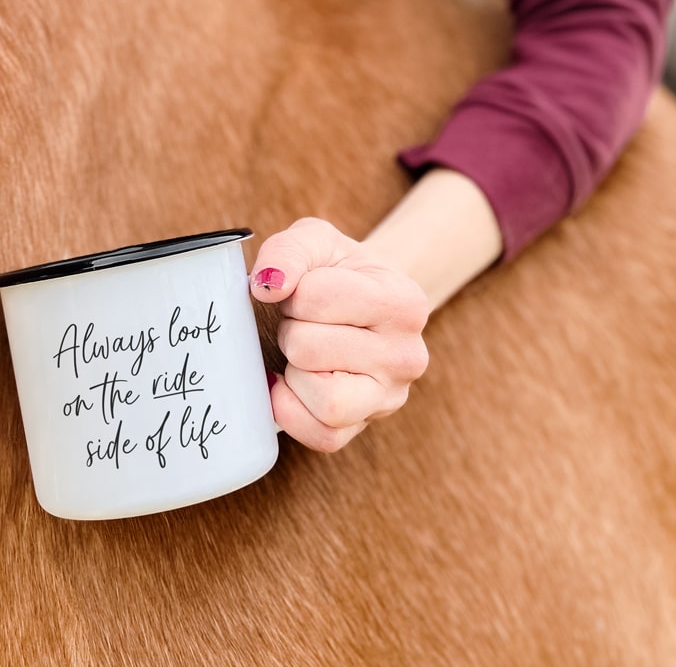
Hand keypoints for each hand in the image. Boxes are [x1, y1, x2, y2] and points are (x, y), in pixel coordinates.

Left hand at [250, 217, 430, 452]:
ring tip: (305, 351)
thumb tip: (268, 286)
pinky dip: (293, 409)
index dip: (294, 291)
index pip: (315, 296)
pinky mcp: (365, 428)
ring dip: (294, 370)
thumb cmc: (333, 271)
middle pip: (308, 348)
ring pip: (323, 399)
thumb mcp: (314, 240)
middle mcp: (408, 355)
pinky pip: (321, 435)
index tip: (308, 290)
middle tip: (304, 321)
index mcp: (404, 301)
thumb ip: (288, 251)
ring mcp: (390, 398)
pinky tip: (293, 382)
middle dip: (290, 329)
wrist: (359, 302)